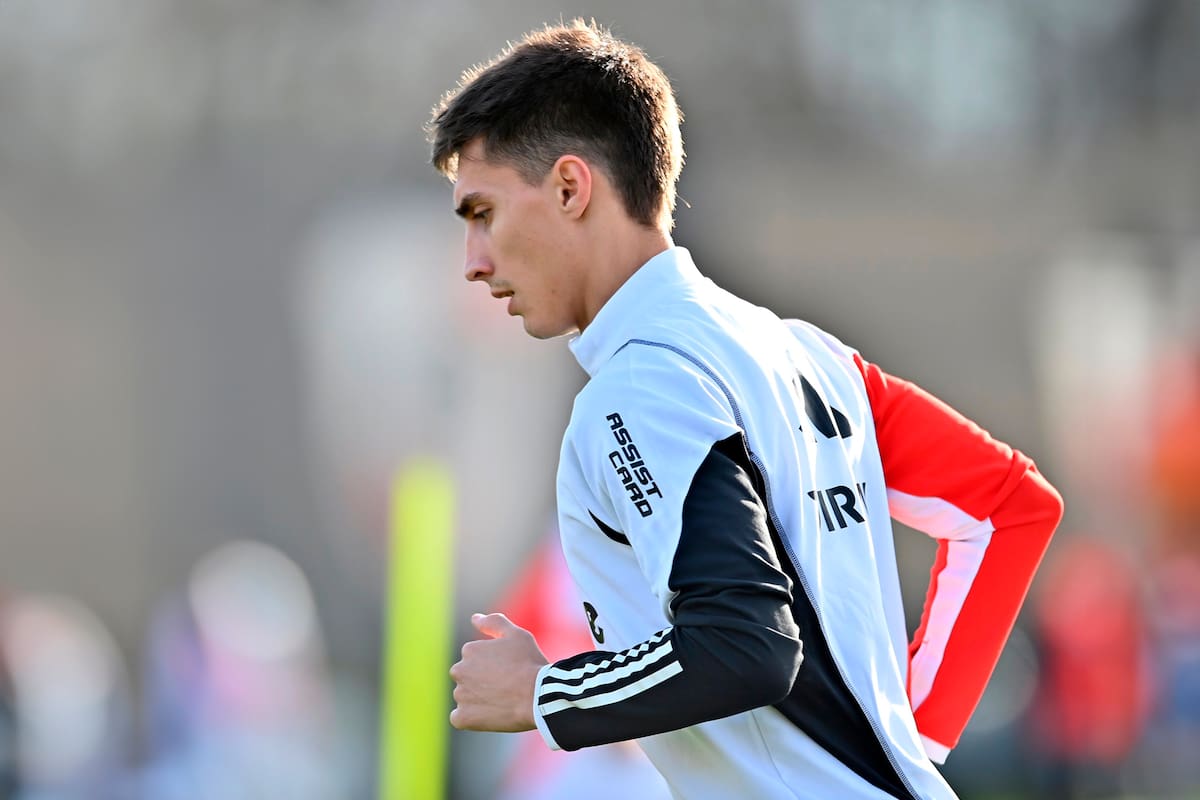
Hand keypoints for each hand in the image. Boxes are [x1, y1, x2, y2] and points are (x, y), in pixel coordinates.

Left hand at [449, 612, 548, 731]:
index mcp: (469, 650)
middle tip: (505, 687)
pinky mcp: (462, 717)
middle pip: (467, 677)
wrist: (537, 696)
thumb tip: (475, 618)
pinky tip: (489, 715)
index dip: (494, 666)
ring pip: (465, 697)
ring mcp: (460, 694)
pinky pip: (459, 718)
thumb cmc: (530, 663)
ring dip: (478, 699)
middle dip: (481, 681)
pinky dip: (470, 718)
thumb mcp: (517, 635)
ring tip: (502, 702)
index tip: (509, 671)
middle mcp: (459, 670)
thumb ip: (494, 623)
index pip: (476, 659)